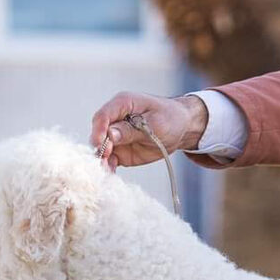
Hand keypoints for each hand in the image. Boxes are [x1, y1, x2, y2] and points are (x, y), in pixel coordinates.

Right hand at [90, 91, 208, 167]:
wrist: (181, 129)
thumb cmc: (170, 118)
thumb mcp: (155, 122)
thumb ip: (132, 129)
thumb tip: (110, 135)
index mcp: (122, 104)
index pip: (103, 116)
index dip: (98, 130)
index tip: (99, 143)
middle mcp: (115, 120)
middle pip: (99, 134)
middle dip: (99, 148)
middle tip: (104, 160)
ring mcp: (116, 137)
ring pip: (102, 150)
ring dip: (102, 161)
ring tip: (106, 171)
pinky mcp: (120, 152)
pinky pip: (110, 161)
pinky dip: (109, 168)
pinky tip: (110, 175)